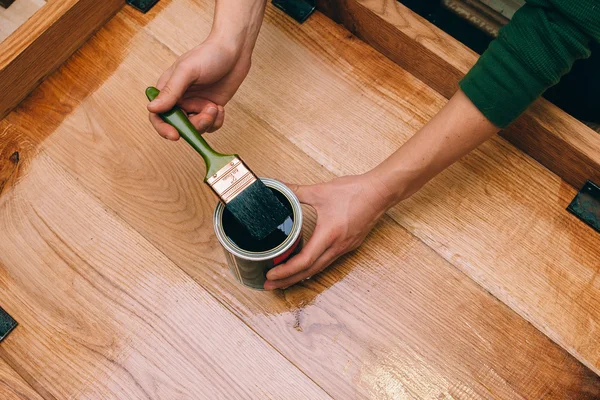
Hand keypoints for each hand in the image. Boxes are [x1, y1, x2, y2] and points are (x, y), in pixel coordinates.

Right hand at [147, 38, 251, 139]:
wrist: (235, 51)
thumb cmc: (209, 55)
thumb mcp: (187, 71)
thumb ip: (171, 91)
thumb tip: (152, 108)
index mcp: (167, 90)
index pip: (158, 115)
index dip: (163, 128)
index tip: (175, 135)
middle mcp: (180, 100)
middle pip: (179, 126)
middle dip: (194, 125)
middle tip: (208, 113)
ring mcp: (196, 105)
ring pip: (196, 128)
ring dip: (207, 121)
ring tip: (215, 106)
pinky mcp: (210, 109)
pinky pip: (210, 126)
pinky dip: (216, 121)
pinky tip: (220, 108)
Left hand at [264, 174, 395, 289]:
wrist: (379, 192)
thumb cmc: (354, 192)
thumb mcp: (320, 190)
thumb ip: (296, 191)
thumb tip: (276, 187)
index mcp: (329, 234)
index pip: (305, 261)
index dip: (286, 271)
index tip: (270, 275)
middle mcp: (337, 246)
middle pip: (310, 271)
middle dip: (288, 280)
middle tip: (269, 286)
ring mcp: (344, 248)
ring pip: (319, 268)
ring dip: (300, 276)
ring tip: (282, 280)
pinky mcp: (348, 245)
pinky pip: (327, 262)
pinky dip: (312, 267)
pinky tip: (304, 267)